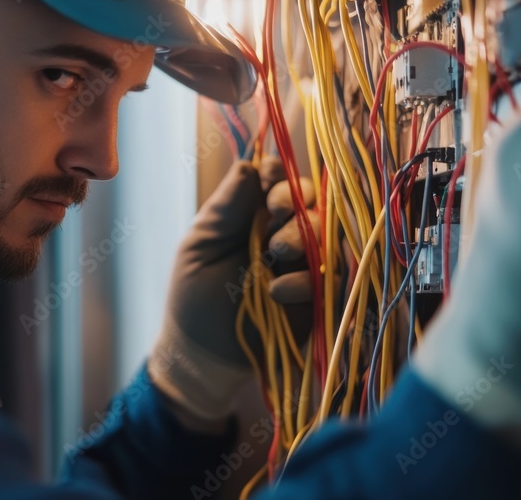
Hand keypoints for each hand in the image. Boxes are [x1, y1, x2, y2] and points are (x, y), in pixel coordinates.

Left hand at [149, 158, 317, 422]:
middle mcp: (280, 232)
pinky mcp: (315, 296)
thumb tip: (248, 165)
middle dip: (294, 200)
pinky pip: (327, 276)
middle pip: (308, 199)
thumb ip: (224, 208)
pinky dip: (304, 279)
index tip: (270, 179)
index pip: (276, 179)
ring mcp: (301, 264)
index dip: (279, 173)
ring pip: (322, 234)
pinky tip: (276, 291)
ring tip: (274, 253)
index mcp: (250, 215)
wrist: (201, 355)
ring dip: (301, 236)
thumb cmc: (193, 297)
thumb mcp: (199, 246)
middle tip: (276, 212)